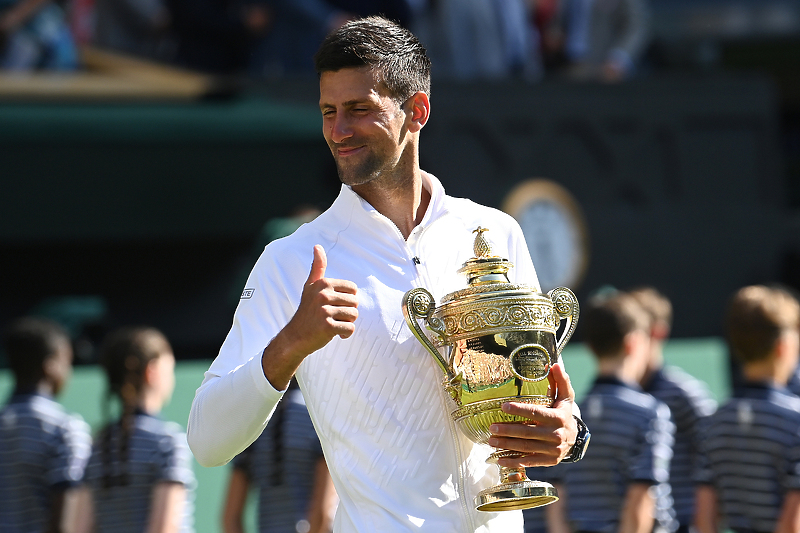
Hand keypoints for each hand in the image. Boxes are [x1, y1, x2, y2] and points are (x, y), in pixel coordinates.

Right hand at [262, 245, 357, 388]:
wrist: (295, 337)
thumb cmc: (307, 311)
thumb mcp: (310, 286)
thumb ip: (317, 267)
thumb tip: (317, 246)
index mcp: (323, 283)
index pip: (353, 289)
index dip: (347, 299)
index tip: (333, 304)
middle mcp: (323, 294)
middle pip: (355, 302)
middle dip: (348, 312)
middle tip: (332, 317)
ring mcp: (324, 310)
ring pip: (354, 316)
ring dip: (346, 323)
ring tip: (333, 324)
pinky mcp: (327, 326)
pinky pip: (350, 329)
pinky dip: (345, 334)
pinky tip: (335, 334)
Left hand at [488, 363, 577, 467]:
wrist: (576, 438)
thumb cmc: (564, 413)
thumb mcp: (565, 397)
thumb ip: (560, 380)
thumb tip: (553, 364)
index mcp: (558, 417)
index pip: (536, 413)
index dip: (519, 410)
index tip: (503, 407)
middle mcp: (555, 435)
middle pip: (527, 433)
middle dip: (508, 431)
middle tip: (492, 428)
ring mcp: (552, 450)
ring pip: (526, 448)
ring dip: (507, 445)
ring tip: (491, 441)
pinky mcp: (548, 461)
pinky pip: (529, 462)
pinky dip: (514, 462)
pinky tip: (500, 459)